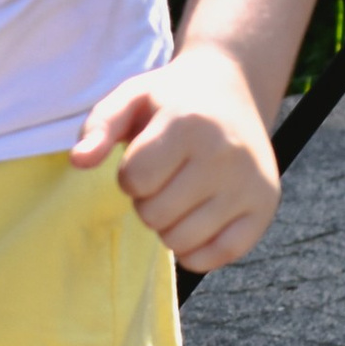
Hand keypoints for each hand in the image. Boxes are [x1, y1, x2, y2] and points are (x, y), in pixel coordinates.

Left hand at [70, 36, 280, 271]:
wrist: (232, 89)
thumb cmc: (171, 100)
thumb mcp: (130, 97)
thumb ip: (98, 126)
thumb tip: (79, 161)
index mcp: (190, 124)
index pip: (136, 179)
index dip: (129, 175)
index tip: (144, 157)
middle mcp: (226, 154)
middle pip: (155, 215)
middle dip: (147, 200)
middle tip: (164, 177)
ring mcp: (251, 184)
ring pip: (181, 241)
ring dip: (168, 225)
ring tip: (180, 194)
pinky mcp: (265, 208)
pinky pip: (219, 256)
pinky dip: (197, 249)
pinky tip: (196, 220)